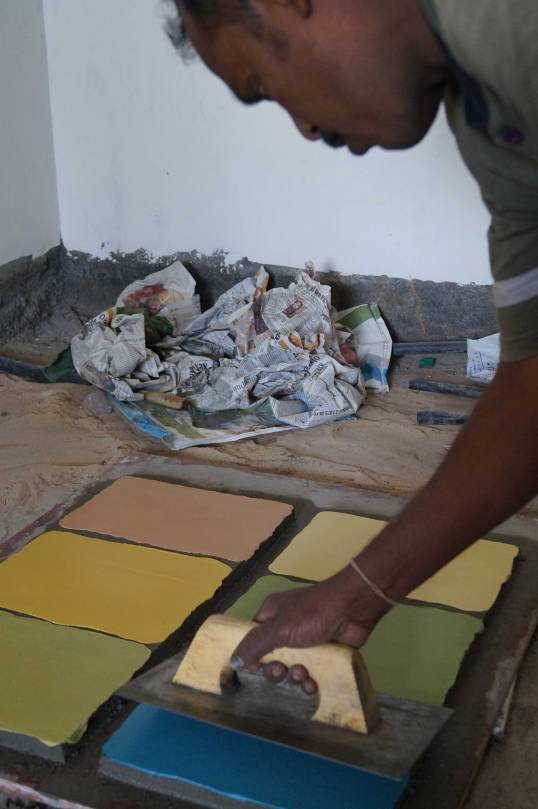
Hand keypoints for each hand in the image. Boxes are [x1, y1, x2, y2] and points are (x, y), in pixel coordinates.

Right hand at [231, 567, 389, 692]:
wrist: (352, 609)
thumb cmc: (312, 613)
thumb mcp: (278, 629)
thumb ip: (255, 646)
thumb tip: (234, 661)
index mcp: (273, 615)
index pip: (254, 639)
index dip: (254, 655)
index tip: (257, 668)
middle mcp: (288, 627)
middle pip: (273, 657)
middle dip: (277, 669)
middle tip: (282, 671)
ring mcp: (307, 640)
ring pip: (292, 667)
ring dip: (296, 677)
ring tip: (304, 675)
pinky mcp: (324, 652)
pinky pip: (312, 672)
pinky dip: (311, 681)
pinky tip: (314, 684)